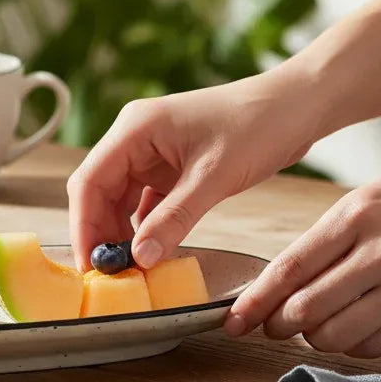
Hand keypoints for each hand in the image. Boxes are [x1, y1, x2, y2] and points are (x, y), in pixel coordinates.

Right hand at [67, 70, 319, 270]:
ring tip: (129, 269)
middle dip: (100, 233)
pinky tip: (151, 251)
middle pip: (99, 192)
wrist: (296, 106)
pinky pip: (145, 202)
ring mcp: (152, 153)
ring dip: (121, 232)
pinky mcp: (170, 167)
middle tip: (109, 275)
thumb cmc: (257, 125)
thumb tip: (139, 258)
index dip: (83, 225)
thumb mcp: (213, 178)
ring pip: (120, 199)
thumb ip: (173, 219)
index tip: (89, 265)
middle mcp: (135, 138)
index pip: (89, 181)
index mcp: (134, 129)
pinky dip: (145, 227)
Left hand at [227, 155, 380, 356]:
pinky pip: (374, 346)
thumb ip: (323, 242)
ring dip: (314, 337)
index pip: (290, 268)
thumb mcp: (364, 202)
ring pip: (337, 334)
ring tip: (313, 327)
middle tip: (273, 326)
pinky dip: (351, 346)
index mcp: (355, 216)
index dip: (256, 300)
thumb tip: (277, 286)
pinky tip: (351, 329)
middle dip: (278, 325)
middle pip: (307, 308)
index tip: (233, 320)